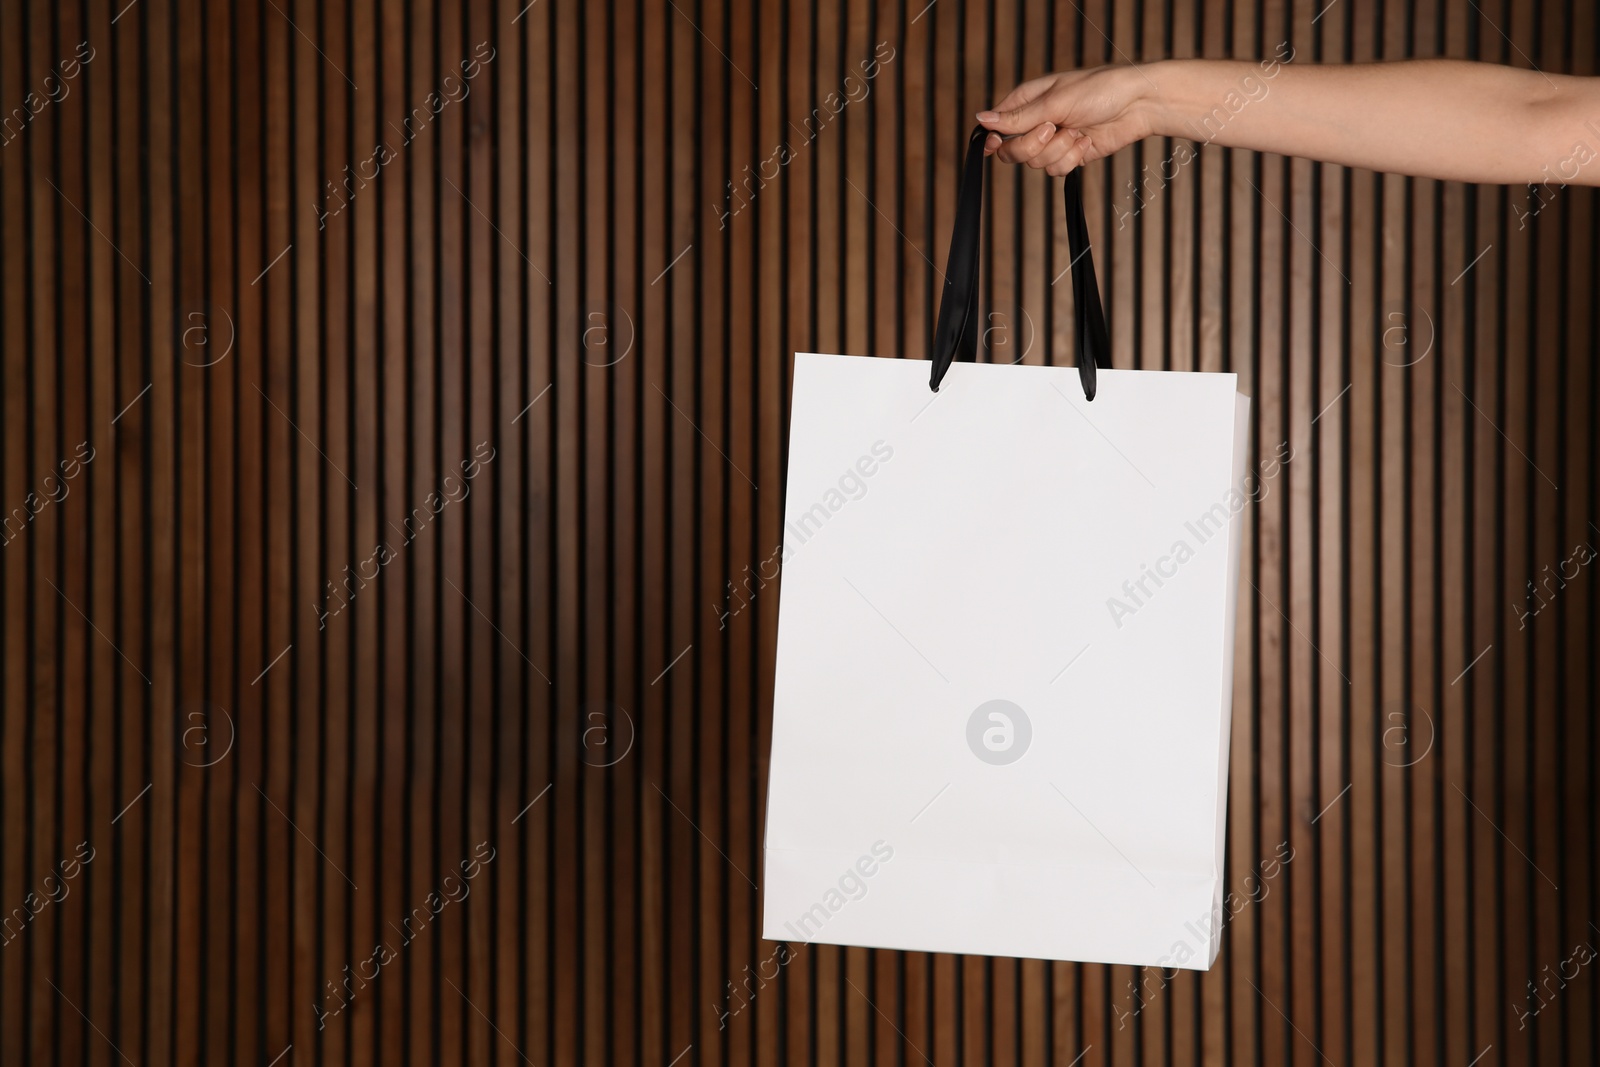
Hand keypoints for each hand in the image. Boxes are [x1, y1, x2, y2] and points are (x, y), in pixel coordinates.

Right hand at [977, 66, 1154, 174]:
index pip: (997, 125)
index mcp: (1028, 101)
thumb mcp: (1054, 102)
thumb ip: (1017, 118)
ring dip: (1059, 150)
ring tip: (1077, 131)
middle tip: (1053, 129)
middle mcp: (1037, 122)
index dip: (996, 138)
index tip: (999, 143)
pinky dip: (1072, 159)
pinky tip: (1085, 142)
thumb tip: (981, 120)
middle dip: (1033, 146)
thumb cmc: (1099, 90)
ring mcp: (1053, 141)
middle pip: (1012, 151)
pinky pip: (1056, 170)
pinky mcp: (1070, 156)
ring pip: (1036, 164)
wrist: (1137, 105)